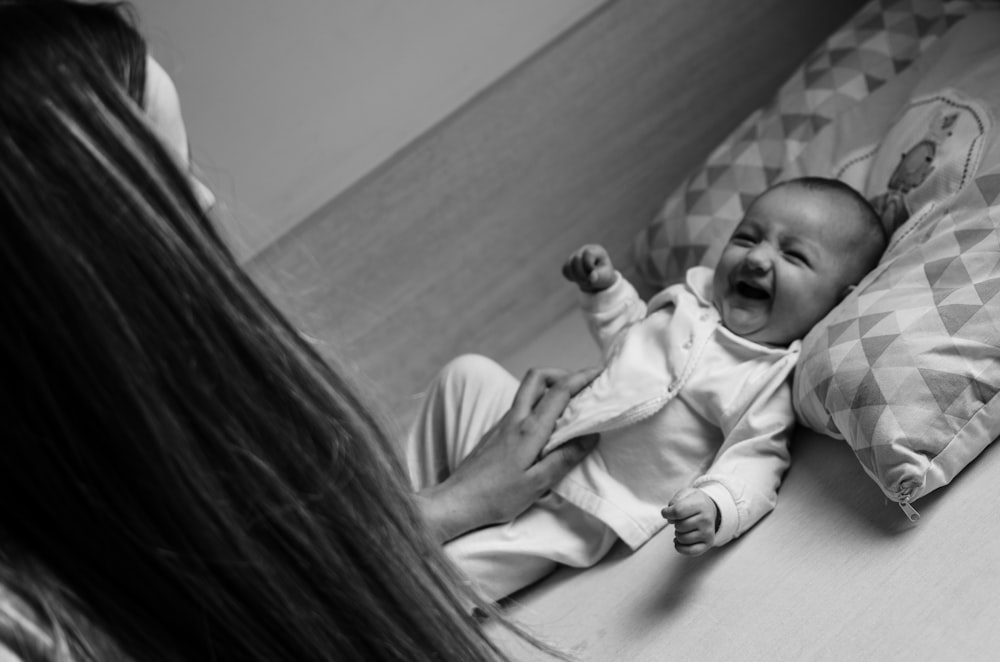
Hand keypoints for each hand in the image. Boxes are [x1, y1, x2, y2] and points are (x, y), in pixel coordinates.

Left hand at [417, 366, 601, 542]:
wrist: (458, 501)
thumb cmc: (497, 496)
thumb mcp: (537, 483)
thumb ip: (564, 458)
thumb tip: (590, 436)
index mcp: (529, 429)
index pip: (558, 391)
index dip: (581, 378)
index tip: (600, 374)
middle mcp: (514, 419)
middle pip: (537, 377)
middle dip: (562, 373)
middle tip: (582, 385)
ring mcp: (502, 424)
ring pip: (527, 391)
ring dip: (550, 388)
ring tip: (571, 405)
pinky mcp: (496, 432)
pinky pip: (520, 406)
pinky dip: (538, 404)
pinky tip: (547, 425)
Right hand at [562, 244, 615, 292]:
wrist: (599, 279)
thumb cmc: (604, 276)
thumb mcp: (605, 277)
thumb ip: (599, 277)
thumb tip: (592, 277)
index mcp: (596, 250)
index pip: (588, 254)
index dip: (589, 266)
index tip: (594, 274)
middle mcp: (584, 250)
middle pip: (576, 259)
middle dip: (581, 274)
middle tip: (588, 282)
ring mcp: (575, 255)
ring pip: (569, 265)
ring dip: (576, 277)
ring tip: (585, 282)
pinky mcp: (569, 262)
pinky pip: (565, 270)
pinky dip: (571, 277)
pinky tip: (579, 280)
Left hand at [661, 487, 718, 555]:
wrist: (710, 508)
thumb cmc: (693, 501)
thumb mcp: (685, 493)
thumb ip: (675, 501)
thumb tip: (670, 517)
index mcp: (700, 504)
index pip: (677, 511)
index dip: (666, 513)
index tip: (666, 512)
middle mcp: (706, 519)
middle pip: (679, 526)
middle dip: (674, 523)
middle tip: (680, 519)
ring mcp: (708, 533)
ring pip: (682, 538)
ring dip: (678, 534)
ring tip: (683, 527)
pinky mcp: (708, 543)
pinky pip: (690, 551)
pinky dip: (680, 547)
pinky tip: (679, 541)